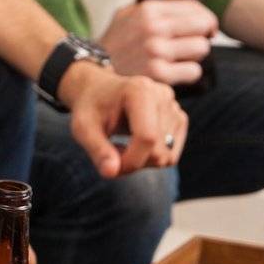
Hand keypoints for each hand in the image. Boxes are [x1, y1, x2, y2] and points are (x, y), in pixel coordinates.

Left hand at [60, 63, 186, 177]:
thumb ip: (97, 149)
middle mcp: (163, 96)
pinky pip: (171, 155)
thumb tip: (111, 172)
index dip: (131, 161)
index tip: (111, 167)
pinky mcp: (180, 118)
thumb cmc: (91, 109)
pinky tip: (135, 144)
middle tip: (111, 153)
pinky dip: (152, 157)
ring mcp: (175, 107)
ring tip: (122, 145)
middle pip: (159, 151)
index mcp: (140, 91)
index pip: (147, 138)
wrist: (100, 91)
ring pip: (167, 157)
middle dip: (134, 162)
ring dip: (142, 161)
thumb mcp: (83, 128)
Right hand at [98, 0, 217, 84]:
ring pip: (201, 48)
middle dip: (204, 35)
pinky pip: (193, 71)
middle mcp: (154, 28)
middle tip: (195, 43)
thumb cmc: (115, 43)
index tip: (206, 28)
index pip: (195, 8)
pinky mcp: (160, 74)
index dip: (206, 19)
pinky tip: (176, 72)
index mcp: (148, 9)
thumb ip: (156, 9)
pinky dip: (188, 73)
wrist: (92, 71)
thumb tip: (192, 11)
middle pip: (203, 25)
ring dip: (195, 55)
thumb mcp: (127, 15)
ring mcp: (157, 51)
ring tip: (182, 58)